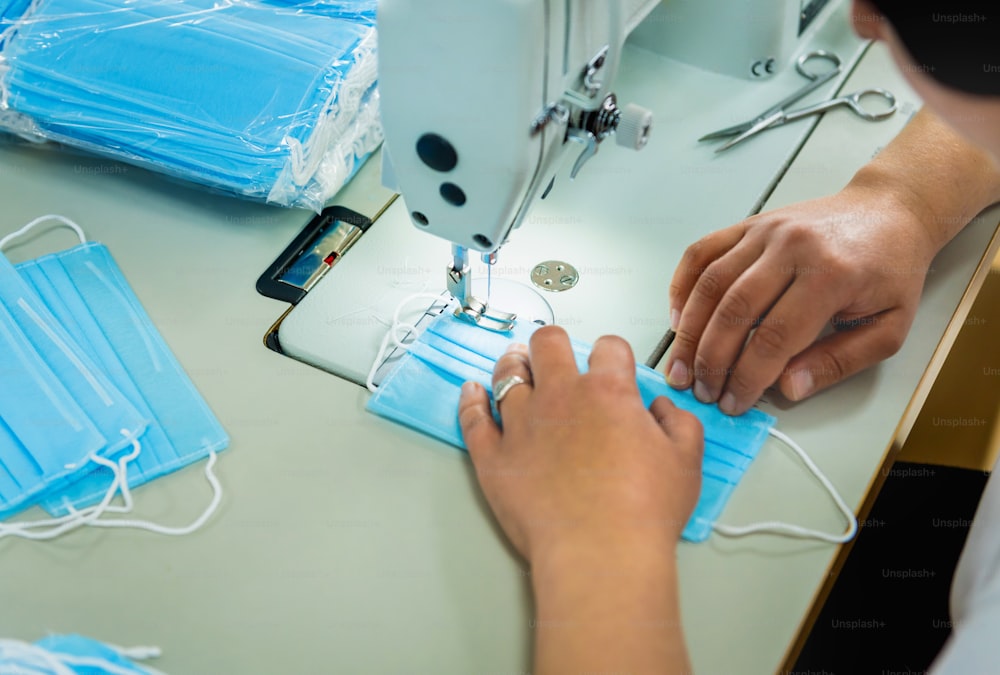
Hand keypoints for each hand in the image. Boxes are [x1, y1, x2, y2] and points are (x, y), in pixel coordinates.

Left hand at [458, 326, 703, 564]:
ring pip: (507, 374)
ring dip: (512, 364)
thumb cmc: (645, 512)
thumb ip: (678, 424)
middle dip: (552, 343)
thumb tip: (662, 409)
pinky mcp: (494, 457)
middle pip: (547, 345)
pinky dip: (470, 400)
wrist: (600, 552)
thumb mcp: (685, 463)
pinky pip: (473, 418)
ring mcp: (522, 424)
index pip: (608, 348)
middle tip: (553, 352)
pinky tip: (471, 391)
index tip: (611, 364)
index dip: (612, 353)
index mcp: (609, 392)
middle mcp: (561, 397)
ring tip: (515, 362)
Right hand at [666, 181, 936, 415]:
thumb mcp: (888, 327)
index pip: (775, 337)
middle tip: (702, 392)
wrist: (890, 210)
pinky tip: (678, 319)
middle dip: (711, 360)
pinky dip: (682, 286)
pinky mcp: (749, 224)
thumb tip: (787, 389)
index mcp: (832, 276)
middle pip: (734, 311)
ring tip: (680, 366)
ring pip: (711, 284)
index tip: (735, 402)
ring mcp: (765, 231)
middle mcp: (792, 247)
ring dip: (689, 331)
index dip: (748, 376)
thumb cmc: (891, 271)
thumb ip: (839, 361)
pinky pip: (702, 252)